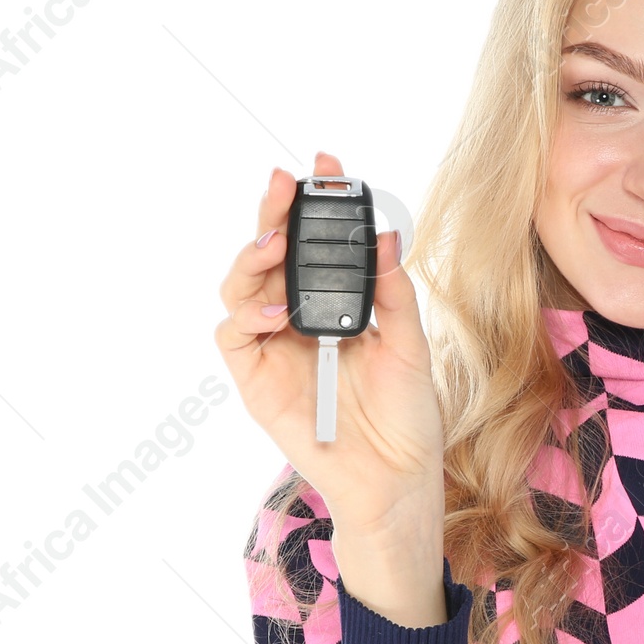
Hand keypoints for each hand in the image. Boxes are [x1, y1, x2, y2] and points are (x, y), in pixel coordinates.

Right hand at [214, 151, 444, 545]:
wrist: (395, 478)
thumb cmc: (406, 415)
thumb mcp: (409, 346)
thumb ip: (392, 293)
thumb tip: (384, 234)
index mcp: (337, 302)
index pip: (317, 241)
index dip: (316, 202)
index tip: (326, 164)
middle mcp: (298, 316)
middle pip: (271, 252)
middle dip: (274, 212)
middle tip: (286, 184)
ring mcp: (273, 346)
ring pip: (242, 284)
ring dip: (253, 257)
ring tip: (276, 244)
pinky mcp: (255, 378)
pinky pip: (233, 335)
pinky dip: (245, 314)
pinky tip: (274, 312)